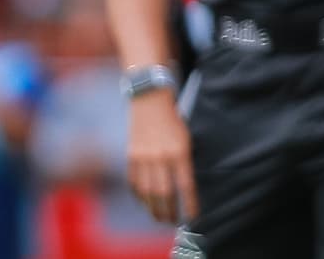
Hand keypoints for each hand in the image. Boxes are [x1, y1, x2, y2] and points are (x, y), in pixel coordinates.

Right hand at [126, 89, 197, 223]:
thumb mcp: (187, 138)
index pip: (186, 185)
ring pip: (147, 192)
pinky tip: (145, 203)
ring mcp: (142, 158)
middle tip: (173, 222)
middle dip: (169, 212)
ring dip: (153, 209)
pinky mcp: (130, 157)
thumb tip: (185, 188)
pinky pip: (134, 183)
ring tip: (160, 218)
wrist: (149, 101)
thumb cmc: (174, 121)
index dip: (190, 204)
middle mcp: (160, 156)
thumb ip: (185, 162)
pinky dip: (140, 197)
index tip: (193, 216)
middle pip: (164, 193)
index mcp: (179, 151)